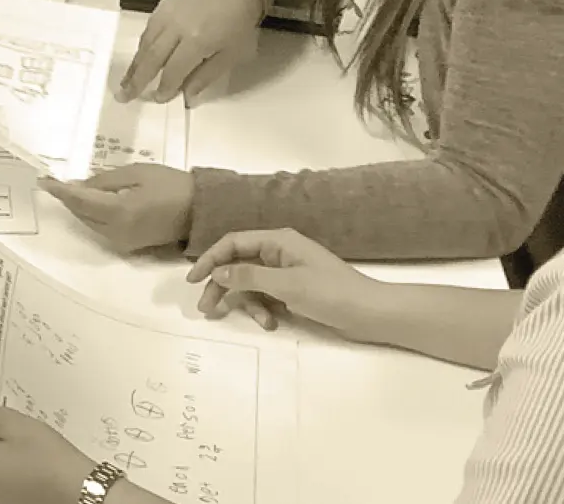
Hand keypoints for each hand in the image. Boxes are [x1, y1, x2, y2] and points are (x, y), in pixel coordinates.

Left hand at [40, 163, 193, 253]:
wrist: (199, 211)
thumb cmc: (171, 185)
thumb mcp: (136, 173)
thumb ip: (105, 181)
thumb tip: (78, 185)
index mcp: (119, 212)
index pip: (79, 201)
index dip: (59, 191)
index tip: (43, 181)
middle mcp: (116, 232)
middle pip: (81, 214)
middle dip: (66, 198)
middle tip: (54, 182)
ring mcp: (122, 241)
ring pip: (88, 223)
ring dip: (77, 207)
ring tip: (67, 189)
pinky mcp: (128, 245)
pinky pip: (100, 228)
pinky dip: (91, 215)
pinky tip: (88, 202)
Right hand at [118, 0, 262, 102]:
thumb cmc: (237, 27)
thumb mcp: (230, 56)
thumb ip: (205, 76)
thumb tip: (186, 98)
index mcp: (197, 40)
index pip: (174, 69)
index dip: (165, 86)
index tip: (157, 99)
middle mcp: (177, 26)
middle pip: (153, 56)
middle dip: (137, 79)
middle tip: (124, 96)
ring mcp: (167, 14)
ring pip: (146, 43)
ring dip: (135, 65)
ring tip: (125, 82)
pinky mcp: (162, 6)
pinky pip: (148, 30)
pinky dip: (142, 47)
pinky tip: (139, 59)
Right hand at [187, 228, 383, 337]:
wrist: (370, 314)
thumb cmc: (331, 293)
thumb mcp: (287, 285)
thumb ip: (249, 276)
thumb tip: (218, 271)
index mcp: (278, 241)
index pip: (233, 243)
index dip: (210, 259)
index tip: (193, 280)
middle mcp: (279, 252)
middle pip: (238, 264)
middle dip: (222, 285)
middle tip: (206, 308)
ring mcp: (286, 272)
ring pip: (250, 283)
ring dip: (245, 301)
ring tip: (248, 321)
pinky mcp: (293, 291)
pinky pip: (266, 296)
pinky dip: (263, 308)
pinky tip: (271, 323)